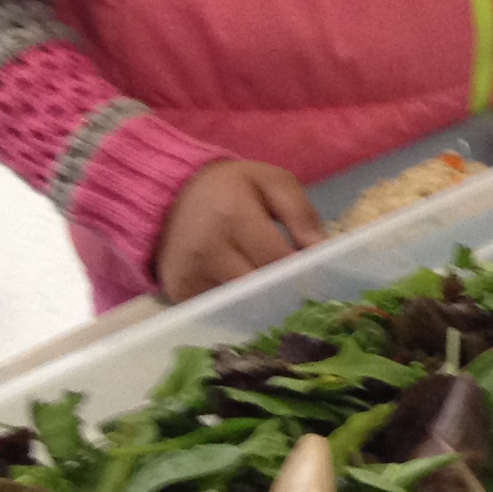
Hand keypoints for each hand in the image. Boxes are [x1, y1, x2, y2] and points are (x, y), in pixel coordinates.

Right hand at [154, 161, 323, 302]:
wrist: (172, 198)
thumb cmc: (230, 189)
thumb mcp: (271, 181)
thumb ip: (300, 211)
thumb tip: (320, 248)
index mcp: (232, 215)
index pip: (276, 258)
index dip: (301, 270)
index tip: (318, 277)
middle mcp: (206, 248)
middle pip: (259, 286)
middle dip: (284, 291)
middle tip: (303, 293)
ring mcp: (190, 274)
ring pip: (241, 304)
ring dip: (263, 303)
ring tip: (278, 295)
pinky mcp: (181, 293)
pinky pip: (220, 310)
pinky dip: (239, 308)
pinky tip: (250, 298)